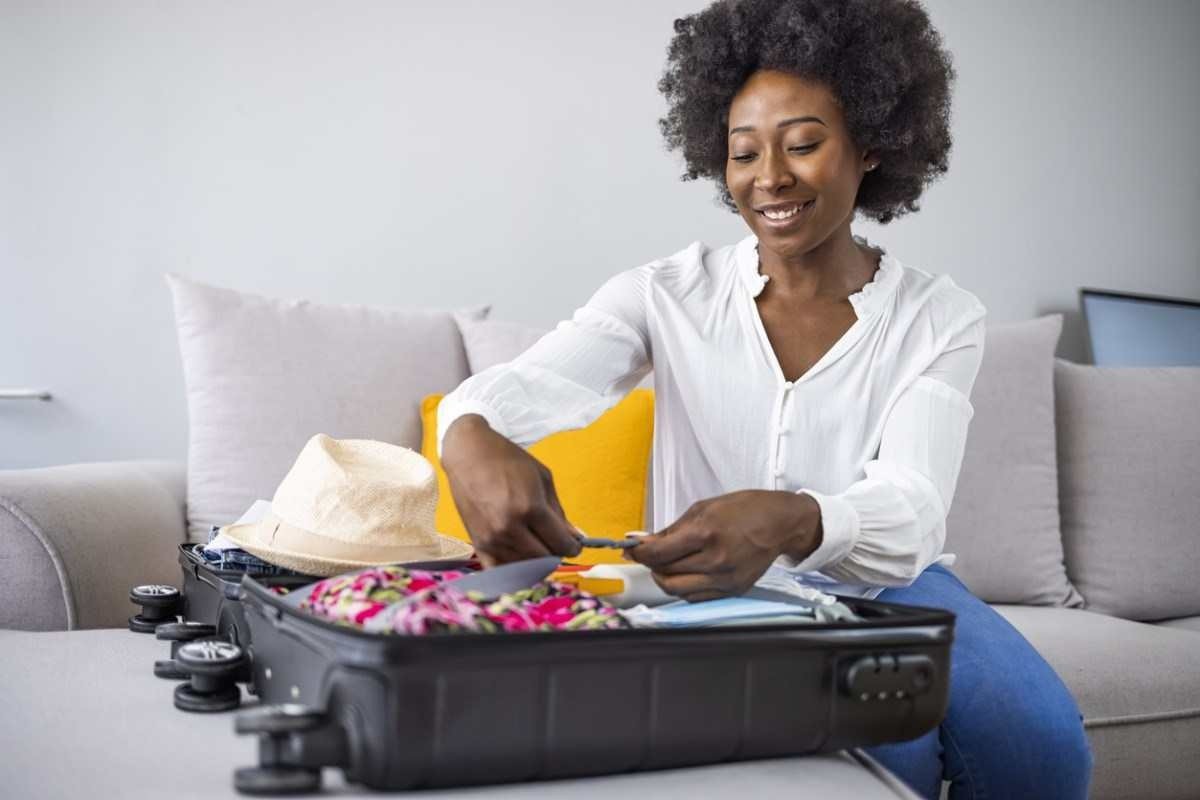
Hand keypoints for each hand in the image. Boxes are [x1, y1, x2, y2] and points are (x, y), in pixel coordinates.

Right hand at [441, 415, 581, 567]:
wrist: (468, 454)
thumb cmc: (508, 460)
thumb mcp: (543, 478)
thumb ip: (559, 511)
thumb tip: (574, 537)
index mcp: (530, 509)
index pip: (560, 544)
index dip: (572, 547)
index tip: (574, 544)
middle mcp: (510, 528)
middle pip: (544, 559)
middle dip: (556, 553)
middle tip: (556, 543)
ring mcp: (492, 539)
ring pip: (525, 567)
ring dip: (536, 561)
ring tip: (538, 544)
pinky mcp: (478, 543)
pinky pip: (499, 570)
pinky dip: (513, 571)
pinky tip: (520, 561)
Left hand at [626, 490, 821, 601]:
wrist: (780, 523)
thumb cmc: (744, 509)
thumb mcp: (703, 508)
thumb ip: (671, 529)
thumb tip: (642, 542)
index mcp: (706, 533)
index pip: (659, 553)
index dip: (639, 553)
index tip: (632, 549)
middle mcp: (716, 560)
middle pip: (665, 574)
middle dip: (650, 565)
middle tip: (647, 555)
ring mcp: (725, 579)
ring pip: (678, 590)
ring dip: (664, 578)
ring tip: (665, 564)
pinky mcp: (732, 590)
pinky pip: (696, 597)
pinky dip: (683, 587)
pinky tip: (684, 573)